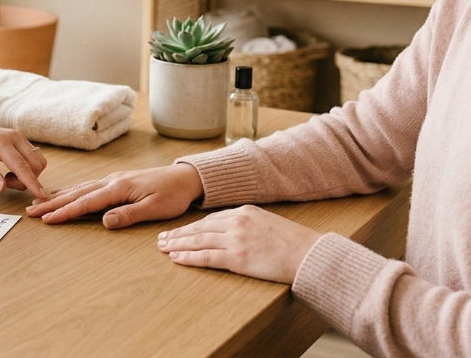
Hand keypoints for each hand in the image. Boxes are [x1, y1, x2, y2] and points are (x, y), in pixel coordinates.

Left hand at [0, 118, 47, 198]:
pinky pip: (33, 158)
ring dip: (28, 176)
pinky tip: (11, 171)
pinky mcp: (20, 140)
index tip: (41, 195)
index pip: (21, 165)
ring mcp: (18, 137)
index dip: (32, 182)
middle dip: (25, 181)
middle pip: (35, 164)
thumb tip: (2, 187)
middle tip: (4, 183)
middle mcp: (13, 136)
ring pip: (37, 161)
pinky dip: (27, 169)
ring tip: (6, 177)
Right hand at [25, 164, 203, 228]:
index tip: (46, 219)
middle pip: (76, 194)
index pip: (86, 202)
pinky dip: (72, 190)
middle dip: (52, 203)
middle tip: (31, 211)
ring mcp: (113, 179)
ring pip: (80, 188)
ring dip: (59, 196)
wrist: (186, 178)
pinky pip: (88, 186)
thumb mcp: (154, 209)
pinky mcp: (117, 181)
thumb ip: (128, 215)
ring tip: (40, 202)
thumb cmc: (172, 195)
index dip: (64, 212)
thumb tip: (103, 221)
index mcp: (118, 188)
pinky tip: (65, 193)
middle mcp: (111, 181)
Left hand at [156, 205, 322, 283]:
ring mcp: (235, 239)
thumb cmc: (293, 243)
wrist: (308, 253)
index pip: (211, 219)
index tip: (179, 230)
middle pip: (200, 228)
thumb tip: (234, 232)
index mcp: (244, 211)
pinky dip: (188, 257)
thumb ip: (249, 225)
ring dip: (178, 244)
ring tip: (163, 248)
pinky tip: (176, 259)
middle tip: (161, 238)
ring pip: (198, 241)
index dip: (192, 226)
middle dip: (178, 233)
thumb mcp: (268, 223)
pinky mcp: (237, 258)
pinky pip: (205, 257)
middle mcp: (237, 222)